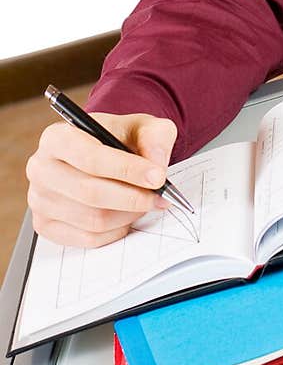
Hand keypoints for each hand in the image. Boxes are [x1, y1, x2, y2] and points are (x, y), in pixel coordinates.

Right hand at [25, 112, 177, 247]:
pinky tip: (128, 215)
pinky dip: (116, 231)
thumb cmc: (117, 138)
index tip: (158, 177)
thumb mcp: (141, 125)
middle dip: (133, 197)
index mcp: (57, 137)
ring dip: (128, 215)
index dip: (127, 170)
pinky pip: (88, 238)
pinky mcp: (45, 225)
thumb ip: (155, 136)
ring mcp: (39, 200)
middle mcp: (41, 168)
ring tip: (146, 203)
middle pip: (91, 193)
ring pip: (92, 219)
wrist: (101, 153)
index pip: (91, 159)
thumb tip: (157, 164)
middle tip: (160, 197)